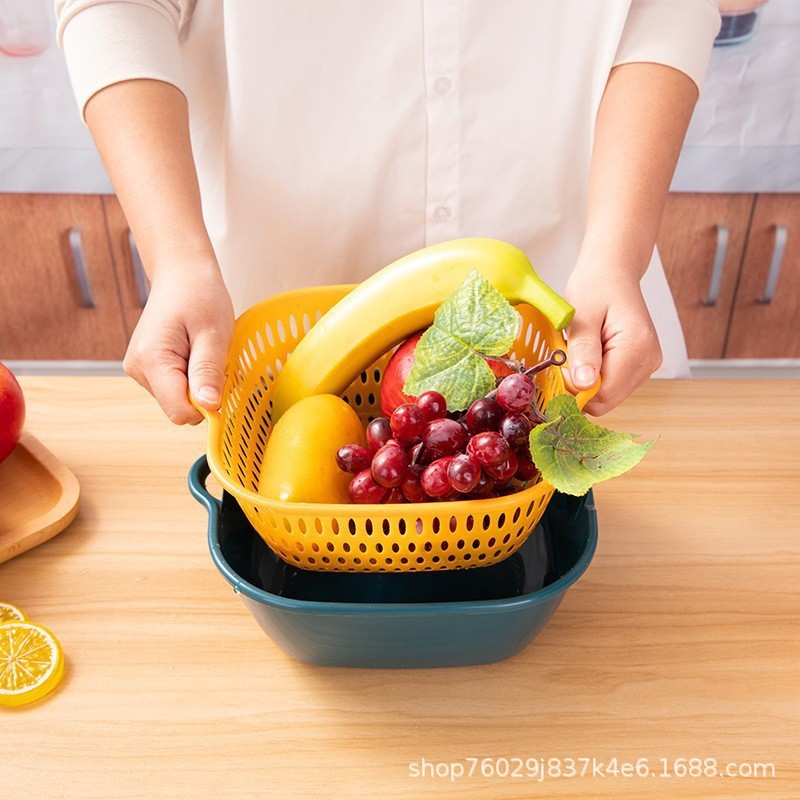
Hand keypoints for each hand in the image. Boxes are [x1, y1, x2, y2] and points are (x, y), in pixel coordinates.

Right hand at [123, 262, 234, 424]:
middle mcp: (138, 369)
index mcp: (151, 360)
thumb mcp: (214, 334)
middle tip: (211, 355)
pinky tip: (193, 350)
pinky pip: (175, 387)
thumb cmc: (200, 296)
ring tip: (201, 348)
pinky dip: (190, 375)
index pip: (179, 411)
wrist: (182, 273)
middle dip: (202, 390)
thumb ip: (208, 371)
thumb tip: (209, 407)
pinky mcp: (146, 367)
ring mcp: (139, 368)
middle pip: (179, 407)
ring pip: (178, 398)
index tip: (221, 383)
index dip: (205, 406)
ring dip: (197, 381)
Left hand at [563, 262, 661, 415]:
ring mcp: (647, 364)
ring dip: (586, 379)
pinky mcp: (640, 365)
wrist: (613, 271)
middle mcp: (648, 360)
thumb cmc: (596, 285)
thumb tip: (583, 385)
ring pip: (608, 394)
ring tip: (581, 348)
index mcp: (637, 347)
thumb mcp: (581, 316)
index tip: (559, 366)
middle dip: (580, 385)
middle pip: (607, 398)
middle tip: (567, 355)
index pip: (603, 394)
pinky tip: (590, 352)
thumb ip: (583, 351)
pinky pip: (612, 383)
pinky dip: (594, 374)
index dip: (575, 388)